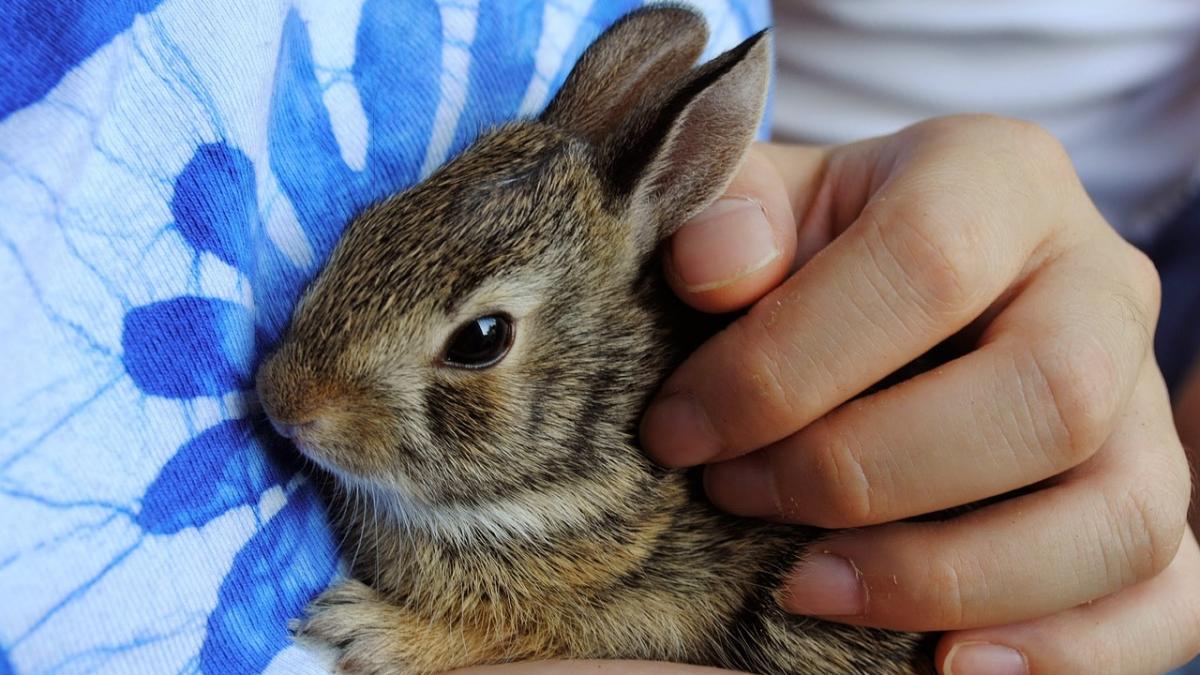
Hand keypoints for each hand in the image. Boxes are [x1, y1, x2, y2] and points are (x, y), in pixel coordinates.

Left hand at [642, 115, 1199, 673]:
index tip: (679, 430)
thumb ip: (728, 213)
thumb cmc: (812, 252)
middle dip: (864, 473)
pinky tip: (942, 663)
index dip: (787, 364)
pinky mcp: (1151, 499)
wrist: (889, 297)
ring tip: (806, 589)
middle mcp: (1100, 283)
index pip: (925, 262)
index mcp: (998, 179)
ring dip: (950, 576)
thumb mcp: (761, 206)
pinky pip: (1165, 597)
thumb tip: (714, 266)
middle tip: (735, 498)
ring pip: (1120, 515)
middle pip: (1048, 396)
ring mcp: (1142, 403)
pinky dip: (1066, 652)